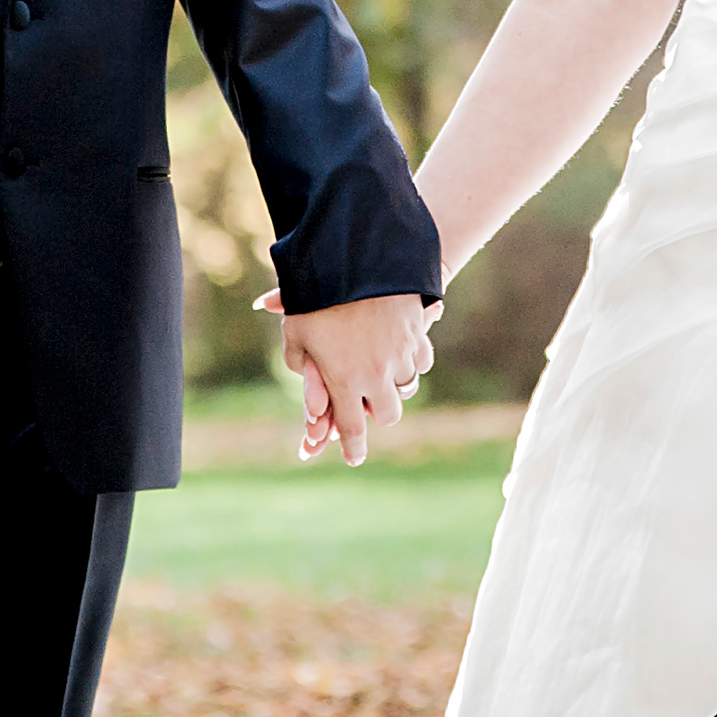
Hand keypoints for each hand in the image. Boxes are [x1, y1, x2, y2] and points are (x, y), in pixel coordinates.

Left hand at [257, 288, 441, 465]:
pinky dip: (412, 360)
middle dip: (377, 412)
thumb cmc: (318, 296)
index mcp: (344, 381)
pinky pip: (421, 361)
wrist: (357, 258)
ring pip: (407, 387)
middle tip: (367, 399)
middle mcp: (376, 375)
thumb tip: (305, 374)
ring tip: (381, 368)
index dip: (354, 448)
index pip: (352, 429)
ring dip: (394, 384)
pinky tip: (400, 348)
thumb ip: (298, 359)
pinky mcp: (417, 334)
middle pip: (388, 415)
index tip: (354, 458)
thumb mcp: (296, 329)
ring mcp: (400, 355)